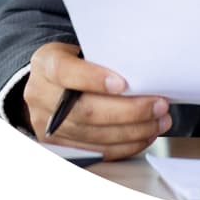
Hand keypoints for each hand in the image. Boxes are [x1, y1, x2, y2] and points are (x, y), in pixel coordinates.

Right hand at [23, 42, 170, 160]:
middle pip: (85, 110)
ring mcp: (48, 125)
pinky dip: (124, 145)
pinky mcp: (58, 146)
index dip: (94, 79)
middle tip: (158, 105)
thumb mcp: (82, 48)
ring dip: (132, 131)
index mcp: (46, 63)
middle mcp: (40, 95)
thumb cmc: (76, 60)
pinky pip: (95, 151)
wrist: (49, 82)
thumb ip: (104, 57)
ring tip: (159, 121)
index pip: (65, 72)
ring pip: (93, 135)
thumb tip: (143, 70)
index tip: (124, 84)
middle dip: (128, 111)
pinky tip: (145, 135)